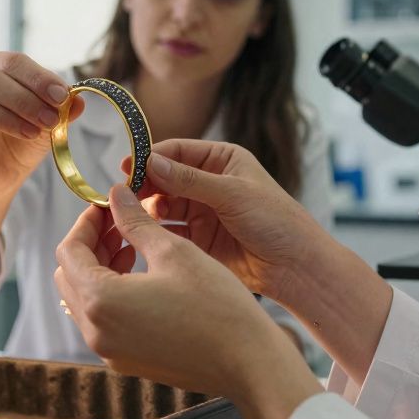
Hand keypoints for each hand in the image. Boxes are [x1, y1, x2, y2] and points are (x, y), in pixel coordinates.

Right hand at [0, 52, 82, 192]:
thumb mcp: (53, 122)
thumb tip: (78, 101)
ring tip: (29, 133)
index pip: (14, 62)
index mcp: (0, 66)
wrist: (9, 168)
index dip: (38, 78)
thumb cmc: (29, 134)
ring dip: (1, 116)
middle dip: (25, 101)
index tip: (60, 98)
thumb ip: (65, 109)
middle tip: (50, 121)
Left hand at [54, 185, 319, 418]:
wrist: (248, 362)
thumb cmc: (216, 305)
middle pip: (70, 276)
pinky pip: (104, 320)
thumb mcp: (173, 251)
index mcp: (100, 301)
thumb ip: (135, 221)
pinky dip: (112, 293)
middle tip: (120, 221)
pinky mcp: (127, 361)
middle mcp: (95, 332)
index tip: (108, 205)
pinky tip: (143, 276)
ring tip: (133, 245)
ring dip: (100, 268)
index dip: (86, 222)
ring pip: (85, 299)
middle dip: (91, 244)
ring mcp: (110, 351)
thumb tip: (115, 194)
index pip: (69, 251)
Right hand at [128, 139, 329, 302]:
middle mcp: (208, 183)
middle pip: (164, 178)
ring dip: (146, 209)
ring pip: (162, 205)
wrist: (295, 267)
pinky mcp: (197, 240)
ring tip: (130, 216)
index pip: (177, 151)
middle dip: (144, 185)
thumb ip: (190, 179)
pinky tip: (140, 235)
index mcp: (221, 160)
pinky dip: (153, 232)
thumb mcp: (233, 193)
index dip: (150, 158)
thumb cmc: (276, 221)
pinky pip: (167, 232)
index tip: (127, 168)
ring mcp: (201, 211)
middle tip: (122, 195)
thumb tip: (151, 162)